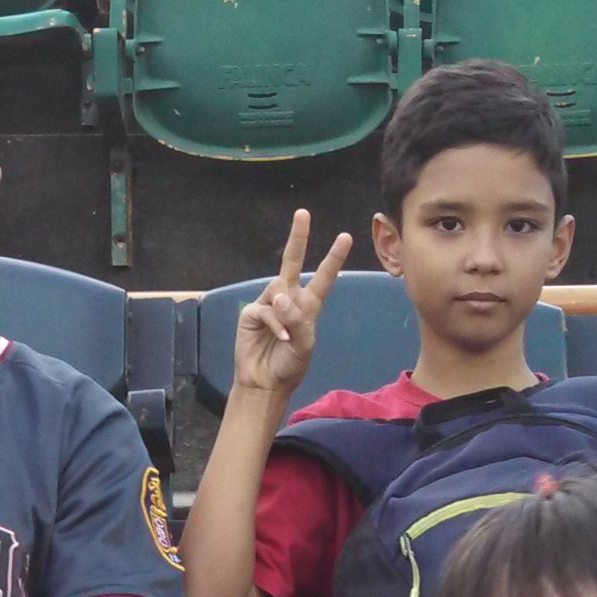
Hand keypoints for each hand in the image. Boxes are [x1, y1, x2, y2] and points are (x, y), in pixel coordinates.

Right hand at [235, 209, 352, 400]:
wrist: (266, 383)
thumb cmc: (290, 365)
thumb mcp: (304, 344)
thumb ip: (297, 319)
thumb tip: (280, 296)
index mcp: (308, 305)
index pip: (322, 277)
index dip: (333, 257)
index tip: (345, 237)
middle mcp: (288, 299)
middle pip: (292, 262)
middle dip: (298, 238)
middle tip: (303, 213)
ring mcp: (268, 304)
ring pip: (278, 290)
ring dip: (285, 311)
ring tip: (287, 334)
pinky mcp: (251, 313)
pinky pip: (265, 310)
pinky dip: (274, 323)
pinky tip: (279, 337)